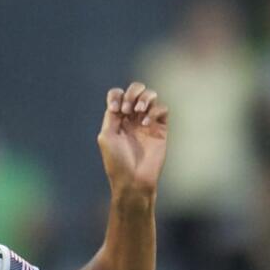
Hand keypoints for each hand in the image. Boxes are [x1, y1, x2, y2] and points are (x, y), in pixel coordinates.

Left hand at [97, 82, 168, 198]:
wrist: (133, 179)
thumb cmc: (116, 162)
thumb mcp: (106, 137)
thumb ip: (110, 117)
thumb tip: (118, 102)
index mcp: (116, 119)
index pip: (117, 95)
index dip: (116, 96)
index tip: (115, 110)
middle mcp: (131, 118)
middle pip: (135, 90)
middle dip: (132, 93)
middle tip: (127, 110)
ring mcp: (147, 122)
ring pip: (151, 95)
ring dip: (144, 98)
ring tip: (138, 111)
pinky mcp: (160, 128)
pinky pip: (163, 108)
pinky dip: (155, 111)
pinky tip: (146, 124)